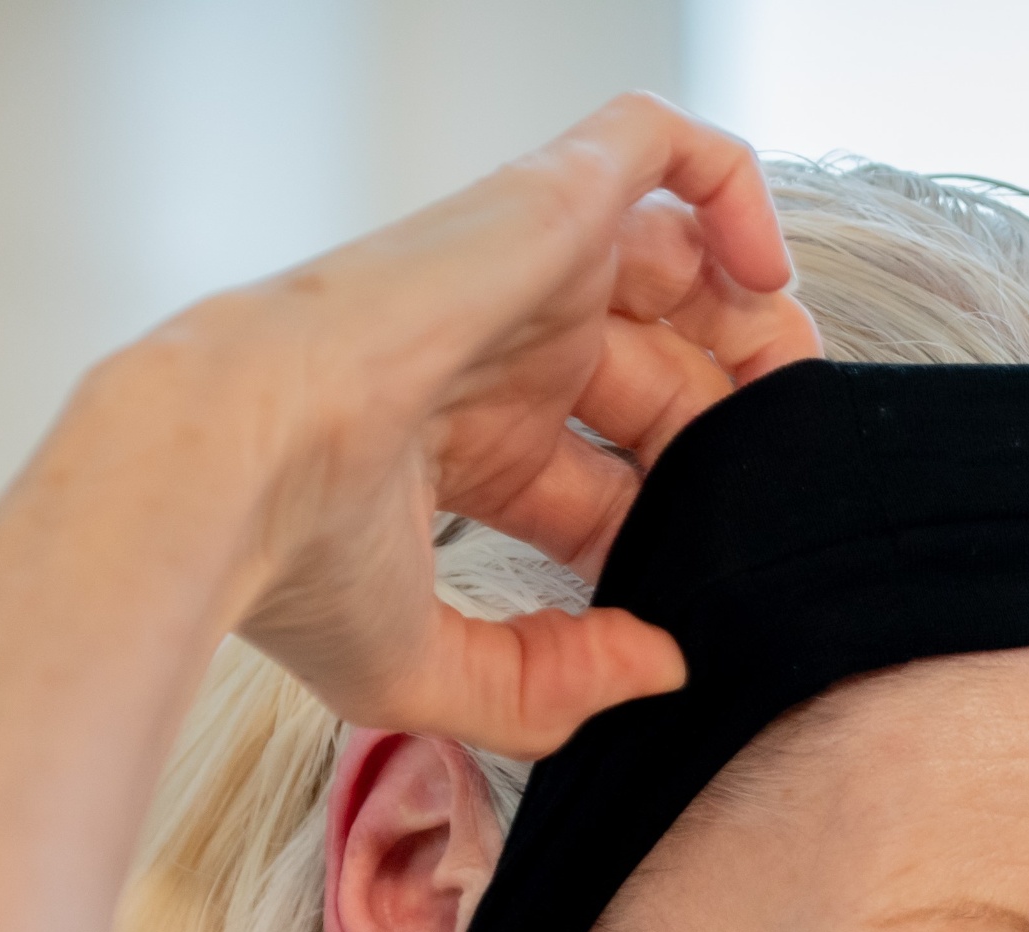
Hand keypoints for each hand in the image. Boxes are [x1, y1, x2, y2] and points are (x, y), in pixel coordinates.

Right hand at [166, 92, 818, 757]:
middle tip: (790, 476)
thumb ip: (551, 688)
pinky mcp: (543, 202)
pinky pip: (658, 145)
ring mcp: (525, 276)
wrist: (236, 470)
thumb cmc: (293, 564)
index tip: (722, 576)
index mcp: (476, 451)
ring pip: (680, 263)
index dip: (680, 523)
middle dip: (736, 427)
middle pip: (665, 378)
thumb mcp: (431, 675)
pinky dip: (731, 184)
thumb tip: (666, 668)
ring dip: (752, 316)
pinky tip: (767, 270)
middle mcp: (506, 358)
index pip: (614, 480)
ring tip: (791, 384)